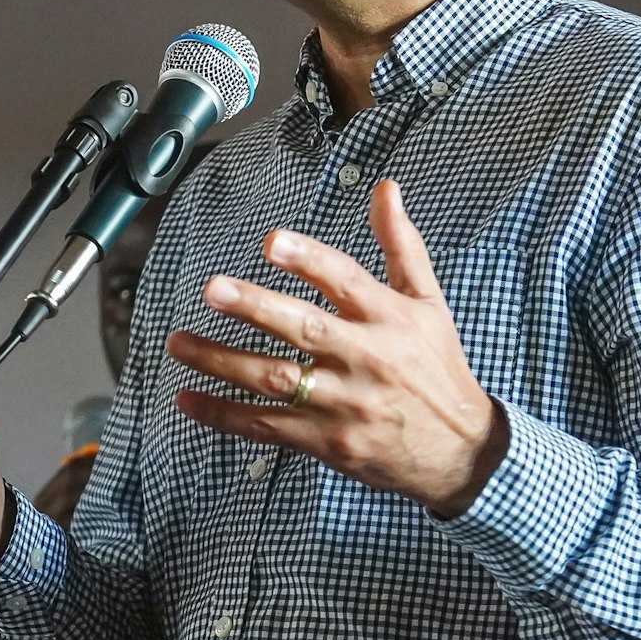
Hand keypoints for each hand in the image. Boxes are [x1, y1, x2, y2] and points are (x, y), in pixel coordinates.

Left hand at [166, 179, 507, 517]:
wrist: (461, 451)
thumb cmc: (437, 368)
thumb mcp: (429, 302)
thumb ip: (401, 244)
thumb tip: (385, 188)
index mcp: (390, 318)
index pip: (346, 281)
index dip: (309, 260)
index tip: (271, 242)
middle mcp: (367, 358)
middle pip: (305, 329)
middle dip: (255, 307)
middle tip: (212, 288)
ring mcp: (346, 403)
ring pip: (277, 379)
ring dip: (223, 361)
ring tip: (179, 343)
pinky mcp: (330, 442)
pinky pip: (269, 426)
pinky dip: (226, 414)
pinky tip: (189, 399)